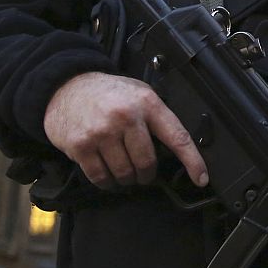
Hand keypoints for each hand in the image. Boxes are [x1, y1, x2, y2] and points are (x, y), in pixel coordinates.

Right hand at [43, 72, 208, 189]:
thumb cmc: (108, 93)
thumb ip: (157, 116)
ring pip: (124, 173)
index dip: (192, 161)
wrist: (66, 86)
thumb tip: (177, 148)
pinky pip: (101, 177)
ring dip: (126, 179)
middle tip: (142, 172)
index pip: (177, 136)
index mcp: (147, 103)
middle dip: (146, 174)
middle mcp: (126, 116)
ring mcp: (102, 132)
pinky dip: (106, 182)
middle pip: (147, 163)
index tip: (201, 178)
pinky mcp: (82, 146)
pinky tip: (107, 174)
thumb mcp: (139, 92)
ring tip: (123, 170)